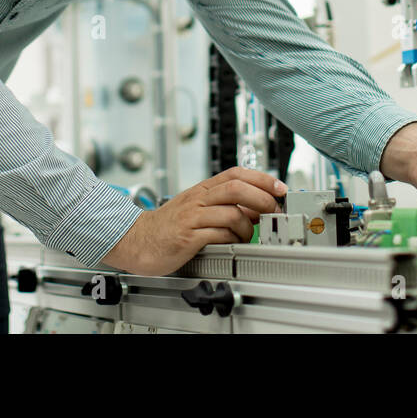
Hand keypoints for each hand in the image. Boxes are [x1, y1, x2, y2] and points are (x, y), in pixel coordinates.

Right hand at [100, 167, 286, 275]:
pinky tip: (232, 243)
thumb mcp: (196, 208)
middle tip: (274, 210)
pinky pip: (217, 232)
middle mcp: (198, 198)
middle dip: (262, 198)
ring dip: (248, 224)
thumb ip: (222, 205)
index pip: (236, 174)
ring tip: (249, 234)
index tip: (279, 188)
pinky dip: (231, 238)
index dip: (262, 178)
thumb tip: (256, 209)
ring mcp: (192, 216)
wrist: (137, 241)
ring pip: (230, 210)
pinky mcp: (187, 236)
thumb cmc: (169, 226)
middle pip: (236, 188)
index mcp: (202, 189)